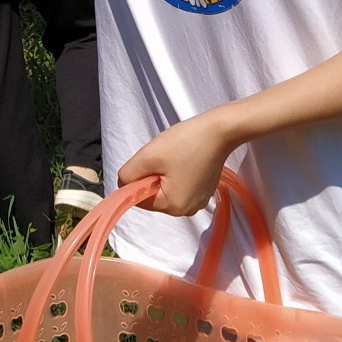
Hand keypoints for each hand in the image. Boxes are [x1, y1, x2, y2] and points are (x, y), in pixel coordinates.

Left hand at [117, 108, 233, 215]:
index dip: (137, 179)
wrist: (219, 131)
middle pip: (154, 195)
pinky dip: (176, 172)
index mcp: (173, 207)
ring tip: (175, 156)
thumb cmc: (185, 142)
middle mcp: (187, 210)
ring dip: (163, 173)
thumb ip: (128, 174)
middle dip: (152, 175)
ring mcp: (198, 201)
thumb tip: (122, 184)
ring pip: (166, 188)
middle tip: (162, 156)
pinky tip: (184, 157)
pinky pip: (179, 185)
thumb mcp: (148, 156)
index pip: (140, 200)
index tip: (148, 161)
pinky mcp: (204, 190)